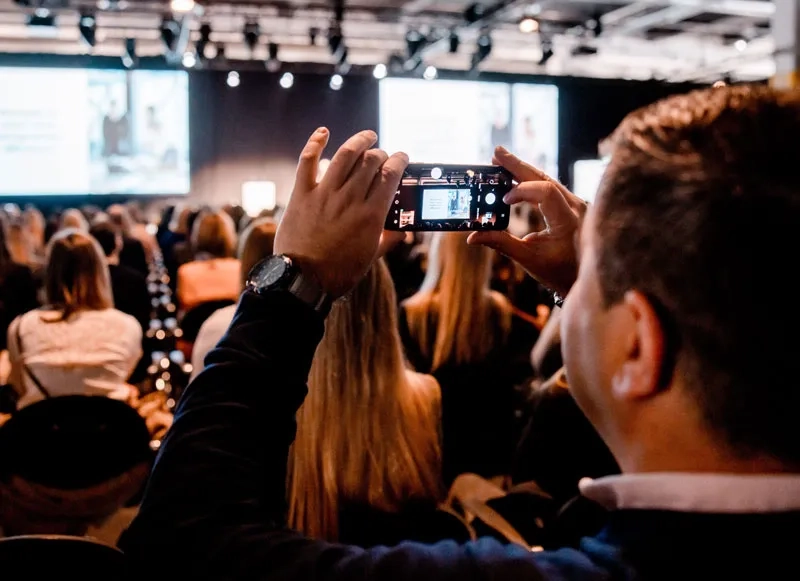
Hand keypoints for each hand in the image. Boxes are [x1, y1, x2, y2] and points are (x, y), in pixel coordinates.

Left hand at [275, 128, 408, 297]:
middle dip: (381, 153)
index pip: (391, 175)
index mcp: (371, 215)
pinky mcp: (302, 194)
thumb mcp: (370, 257)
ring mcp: (324, 194)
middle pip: (371, 162)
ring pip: (345, 155)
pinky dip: (316, 143)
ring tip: (367, 137)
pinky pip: (308, 161)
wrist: (303, 280)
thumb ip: (388, 240)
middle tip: (383, 155)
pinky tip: (323, 132)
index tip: (402, 158)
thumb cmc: (339, 273)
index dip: (399, 161)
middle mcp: (350, 199)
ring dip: (359, 141)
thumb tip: (403, 232)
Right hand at [468, 146, 585, 294]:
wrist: (582, 278)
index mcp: (568, 221)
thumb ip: (501, 243)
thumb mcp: (528, 259)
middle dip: (518, 165)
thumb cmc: (558, 272)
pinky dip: (531, 181)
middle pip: (545, 177)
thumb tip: (473, 236)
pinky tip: (515, 176)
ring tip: (501, 160)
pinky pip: (551, 187)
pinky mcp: (572, 205)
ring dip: (523, 170)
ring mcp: (576, 204)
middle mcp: (576, 207)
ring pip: (548, 179)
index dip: (522, 191)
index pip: (545, 192)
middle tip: (496, 153)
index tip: (504, 200)